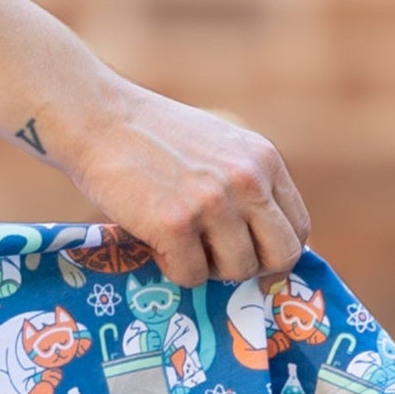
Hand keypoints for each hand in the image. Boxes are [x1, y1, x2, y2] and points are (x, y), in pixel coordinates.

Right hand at [25, 77, 309, 289]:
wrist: (97, 119)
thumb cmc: (151, 137)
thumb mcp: (218, 146)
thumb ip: (245, 182)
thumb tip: (262, 238)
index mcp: (263, 160)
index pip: (297, 227)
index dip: (274, 250)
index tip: (250, 256)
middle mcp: (247, 181)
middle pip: (281, 256)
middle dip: (251, 268)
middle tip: (217, 261)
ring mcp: (212, 203)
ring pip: (236, 271)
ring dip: (206, 268)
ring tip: (178, 244)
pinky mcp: (175, 224)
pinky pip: (190, 275)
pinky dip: (171, 268)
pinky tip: (154, 242)